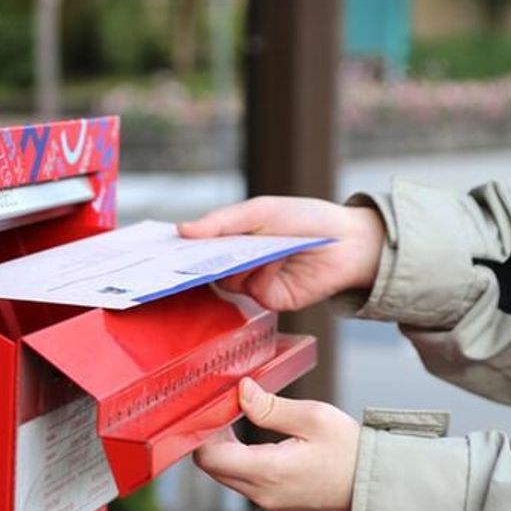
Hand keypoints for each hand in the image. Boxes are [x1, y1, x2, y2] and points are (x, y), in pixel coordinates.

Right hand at [178, 196, 384, 310]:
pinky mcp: (271, 300)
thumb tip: (182, 230)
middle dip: (197, 262)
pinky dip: (260, 274)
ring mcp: (254, 283)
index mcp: (234, 239)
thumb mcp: (260, 211)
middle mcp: (240, 264)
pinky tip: (276, 259)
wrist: (349, 242)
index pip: (199, 247)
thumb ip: (222, 221)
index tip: (161, 248)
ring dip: (236, 264)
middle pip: (206, 268)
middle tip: (183, 258)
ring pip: (226, 282)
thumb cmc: (306, 219)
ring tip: (252, 249)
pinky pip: (252, 291)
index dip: (181, 248)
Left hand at [194, 378, 358, 510]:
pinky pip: (248, 486)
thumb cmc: (355, 454)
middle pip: (214, 468)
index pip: (208, 457)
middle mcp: (263, 495)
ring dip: (229, 451)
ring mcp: (271, 506)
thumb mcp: (315, 418)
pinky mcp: (280, 508)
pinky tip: (260, 445)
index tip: (215, 409)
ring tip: (243, 422)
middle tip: (226, 411)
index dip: (204, 431)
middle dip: (213, 438)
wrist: (385, 492)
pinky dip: (245, 465)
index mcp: (268, 473)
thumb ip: (271, 407)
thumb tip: (241, 391)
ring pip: (228, 477)